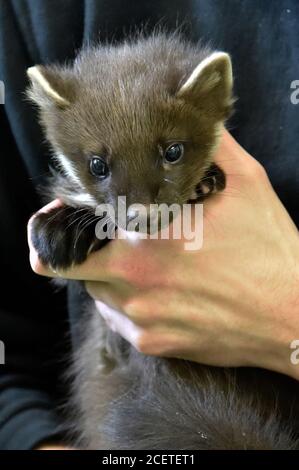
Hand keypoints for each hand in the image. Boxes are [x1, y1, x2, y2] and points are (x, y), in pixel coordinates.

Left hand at [28, 130, 298, 379]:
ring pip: (98, 291)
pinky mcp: (153, 343)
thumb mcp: (245, 184)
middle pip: (77, 264)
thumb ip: (209, 147)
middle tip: (99, 235)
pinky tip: (152, 289)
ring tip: (138, 259)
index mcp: (143, 240)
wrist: (292, 316)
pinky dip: (124, 301)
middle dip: (82, 248)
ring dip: (106, 273)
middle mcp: (132, 284)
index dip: (60, 220)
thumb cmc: (269, 251)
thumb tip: (193, 119)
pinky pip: (119, 320)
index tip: (62, 213)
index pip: (71, 229)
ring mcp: (140, 319)